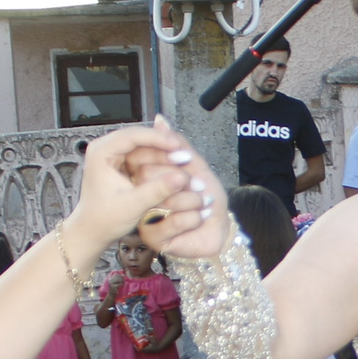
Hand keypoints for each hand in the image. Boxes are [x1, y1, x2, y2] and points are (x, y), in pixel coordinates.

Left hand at [64, 119, 207, 249]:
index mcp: (101, 153)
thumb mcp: (133, 205)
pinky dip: (158, 159)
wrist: (93, 231)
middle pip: (139, 137)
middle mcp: (105, 149)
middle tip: (184, 155)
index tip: (177, 146)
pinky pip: (143, 154)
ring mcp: (113, 155)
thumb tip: (181, 178)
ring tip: (183, 160)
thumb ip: (157, 190)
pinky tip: (173, 165)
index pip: (132, 136)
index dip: (157, 138)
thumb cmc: (105, 219)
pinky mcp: (120, 163)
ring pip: (143, 145)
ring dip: (163, 152)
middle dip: (163, 145)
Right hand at [136, 121, 236, 267]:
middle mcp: (139, 197)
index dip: (165, 156)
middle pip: (147, 177)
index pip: (139, 158)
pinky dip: (192, 218)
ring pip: (160, 199)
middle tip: (198, 187)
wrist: (218, 227)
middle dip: (181, 179)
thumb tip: (159, 120)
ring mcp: (143, 218)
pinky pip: (170, 223)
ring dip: (191, 199)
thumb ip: (177, 144)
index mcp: (144, 177)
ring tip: (203, 203)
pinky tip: (199, 218)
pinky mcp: (153, 238)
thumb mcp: (195, 165)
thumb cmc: (205, 197)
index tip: (187, 161)